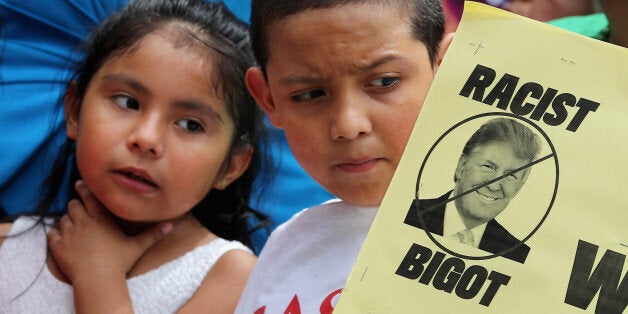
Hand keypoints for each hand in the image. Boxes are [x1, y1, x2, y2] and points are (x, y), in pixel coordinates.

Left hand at [48, 180, 172, 281]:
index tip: (80, 184)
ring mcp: (70, 234)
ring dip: (66, 221)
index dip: (84, 189)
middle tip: (78, 209)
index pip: (90, 198)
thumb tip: (171, 225)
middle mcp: (84, 223)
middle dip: (75, 206)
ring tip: (71, 225)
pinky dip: (55, 234)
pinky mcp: (59, 247)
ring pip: (62, 219)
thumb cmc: (118, 263)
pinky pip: (52, 234)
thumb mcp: (137, 247)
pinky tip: (61, 238)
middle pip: (73, 205)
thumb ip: (153, 234)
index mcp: (102, 220)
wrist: (98, 281)